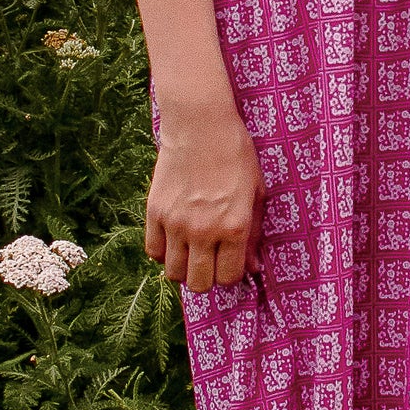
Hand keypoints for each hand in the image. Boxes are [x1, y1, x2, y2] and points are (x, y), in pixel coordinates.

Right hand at [146, 106, 265, 292]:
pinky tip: (174, 240)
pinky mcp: (154, 213)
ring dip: (184, 268)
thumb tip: (253, 268)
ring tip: (192, 252)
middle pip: (199, 283)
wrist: (200, 126)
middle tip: (210, 260)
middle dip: (207, 277)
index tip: (230, 262)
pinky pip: (153, 251)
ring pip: (173, 273)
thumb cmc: (236, 155)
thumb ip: (253, 234)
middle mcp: (203, 230)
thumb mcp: (256, 193)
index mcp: (234, 226)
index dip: (230, 274)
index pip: (228, 277)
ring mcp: (175, 223)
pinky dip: (163, 253)